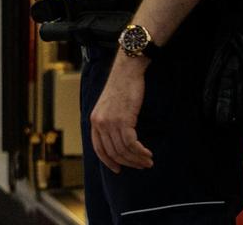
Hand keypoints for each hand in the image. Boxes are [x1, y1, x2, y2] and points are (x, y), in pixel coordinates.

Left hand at [88, 56, 153, 171]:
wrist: (126, 72)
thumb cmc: (121, 88)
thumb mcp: (109, 107)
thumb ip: (109, 122)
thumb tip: (117, 141)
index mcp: (94, 121)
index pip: (98, 149)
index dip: (108, 161)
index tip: (118, 170)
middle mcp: (99, 124)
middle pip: (113, 152)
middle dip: (128, 162)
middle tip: (141, 166)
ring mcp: (110, 122)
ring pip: (123, 150)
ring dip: (137, 159)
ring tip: (148, 161)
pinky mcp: (123, 120)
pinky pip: (131, 144)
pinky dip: (140, 151)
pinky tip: (147, 153)